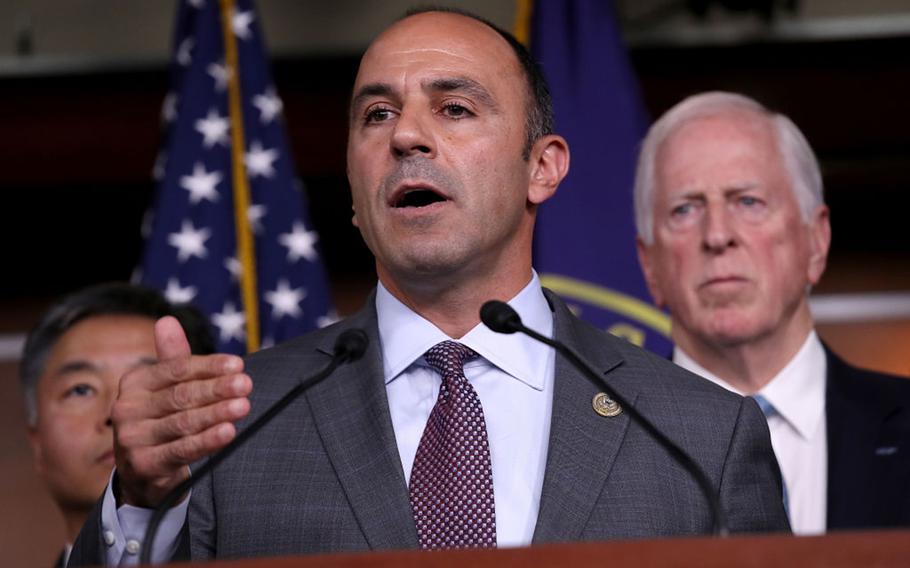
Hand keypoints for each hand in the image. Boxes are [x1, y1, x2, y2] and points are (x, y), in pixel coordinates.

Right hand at [112, 316, 251, 507]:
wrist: (142, 471)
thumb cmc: (162, 419)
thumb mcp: (165, 388)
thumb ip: (173, 358)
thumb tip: (167, 320)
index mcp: (134, 383)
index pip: (176, 370)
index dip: (208, 367)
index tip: (238, 365)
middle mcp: (127, 409)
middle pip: (181, 395)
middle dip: (217, 389)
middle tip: (246, 384)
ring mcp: (132, 438)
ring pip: (183, 422)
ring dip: (216, 414)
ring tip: (243, 406)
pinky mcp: (143, 465)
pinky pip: (181, 450)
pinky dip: (207, 441)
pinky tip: (228, 433)